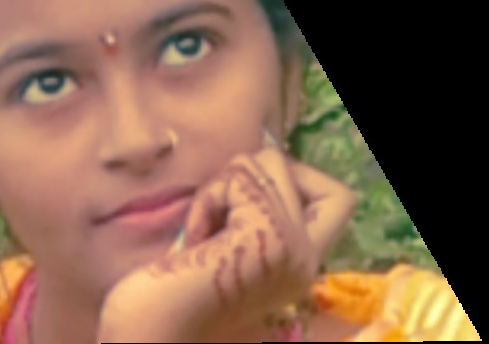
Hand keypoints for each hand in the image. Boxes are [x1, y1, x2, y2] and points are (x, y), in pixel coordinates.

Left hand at [97, 148, 356, 342]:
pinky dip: (207, 198)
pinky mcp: (267, 234)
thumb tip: (251, 163)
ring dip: (221, 185)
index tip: (246, 196)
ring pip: (264, 161)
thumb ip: (252, 217)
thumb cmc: (172, 293)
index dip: (292, 177)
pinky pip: (238, 175)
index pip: (335, 198)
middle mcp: (306, 258)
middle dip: (244, 173)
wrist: (153, 335)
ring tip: (203, 232)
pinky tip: (195, 240)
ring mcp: (291, 246)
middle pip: (289, 167)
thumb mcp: (229, 248)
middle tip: (218, 215)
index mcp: (299, 265)